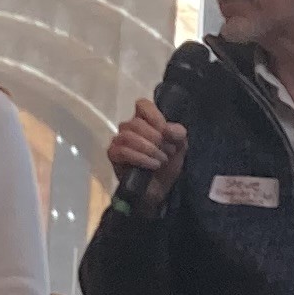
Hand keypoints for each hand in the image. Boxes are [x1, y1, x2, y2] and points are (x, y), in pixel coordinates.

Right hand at [107, 96, 189, 211]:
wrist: (159, 190)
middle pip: (136, 122)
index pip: (143, 104)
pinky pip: (123, 151)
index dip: (155, 117)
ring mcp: (118, 141)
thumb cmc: (167, 166)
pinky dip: (141, 157)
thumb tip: (167, 129)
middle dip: (156, 139)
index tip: (166, 133)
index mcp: (145, 121)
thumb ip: (178, 133)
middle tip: (167, 153)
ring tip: (161, 161)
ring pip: (128, 136)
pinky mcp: (113, 155)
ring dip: (149, 149)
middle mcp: (129, 128)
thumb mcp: (180, 147)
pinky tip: (152, 165)